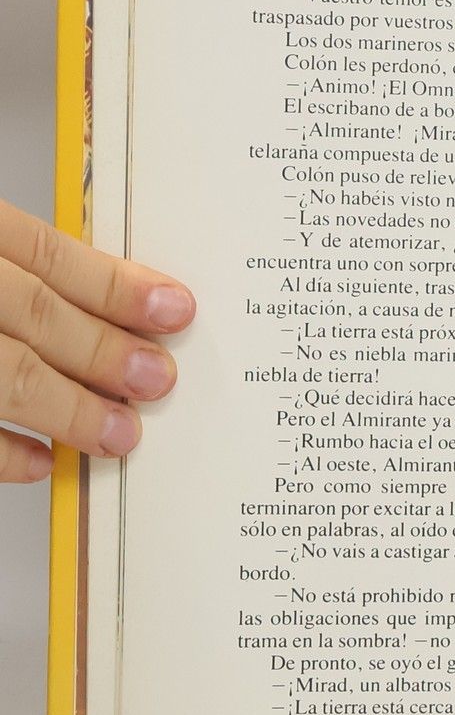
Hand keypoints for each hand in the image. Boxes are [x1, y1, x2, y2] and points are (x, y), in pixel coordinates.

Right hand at [0, 199, 193, 481]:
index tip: (178, 310)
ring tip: (121, 434)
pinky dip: (1, 450)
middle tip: (159, 379)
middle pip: (31, 312)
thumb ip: (25, 270)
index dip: (117, 285)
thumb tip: (112, 307)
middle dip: (104, 349)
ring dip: (68, 407)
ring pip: (5, 371)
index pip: (46, 253)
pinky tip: (44, 461)